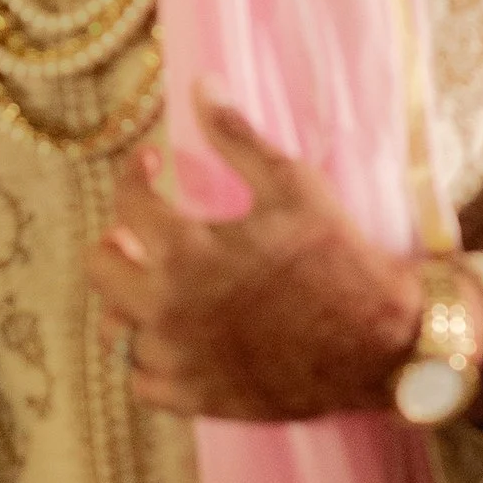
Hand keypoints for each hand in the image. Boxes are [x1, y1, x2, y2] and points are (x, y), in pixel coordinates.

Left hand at [86, 89, 482, 422]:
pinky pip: (144, 384)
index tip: (150, 165)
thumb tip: (201, 83)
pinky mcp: (198, 399)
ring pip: (120, 329)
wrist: (381, 340)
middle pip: (101, 270)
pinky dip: (151, 361)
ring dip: (136, 302)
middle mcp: (168, 309)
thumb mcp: (292, 185)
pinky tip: (177, 339)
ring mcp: (180, 360)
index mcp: (185, 251)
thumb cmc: (339, 257)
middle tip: (143, 235)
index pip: (126, 202)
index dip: (134, 172)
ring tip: (166, 286)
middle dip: (118, 242)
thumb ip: (236, 136)